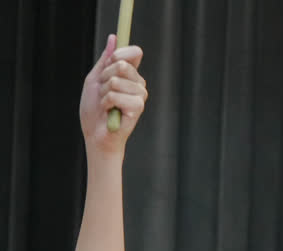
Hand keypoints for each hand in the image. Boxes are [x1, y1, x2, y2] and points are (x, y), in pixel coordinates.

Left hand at [80, 35, 146, 157]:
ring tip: (106, 104)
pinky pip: (116, 95)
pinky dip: (106, 103)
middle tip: (103, 91)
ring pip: (116, 81)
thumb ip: (105, 59)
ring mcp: (140, 95)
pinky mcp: (138, 108)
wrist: (95, 133)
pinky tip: (110, 111)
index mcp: (131, 74)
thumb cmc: (94, 109)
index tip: (111, 60)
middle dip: (105, 77)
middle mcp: (138, 83)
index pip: (134, 53)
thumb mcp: (95, 78)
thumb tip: (113, 37)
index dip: (121, 53)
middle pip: (122, 65)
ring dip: (104, 93)